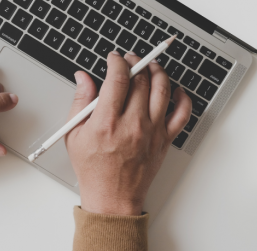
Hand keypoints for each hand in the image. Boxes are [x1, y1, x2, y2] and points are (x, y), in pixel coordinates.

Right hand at [65, 51, 191, 215]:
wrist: (112, 198)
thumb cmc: (93, 169)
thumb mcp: (74, 134)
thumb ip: (80, 102)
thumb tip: (83, 78)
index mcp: (107, 122)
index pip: (118, 78)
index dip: (117, 62)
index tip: (114, 58)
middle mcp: (132, 124)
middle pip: (141, 80)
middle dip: (136, 62)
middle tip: (130, 59)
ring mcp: (152, 131)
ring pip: (162, 90)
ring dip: (157, 71)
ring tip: (150, 66)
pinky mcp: (164, 140)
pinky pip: (182, 113)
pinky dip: (182, 97)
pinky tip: (174, 90)